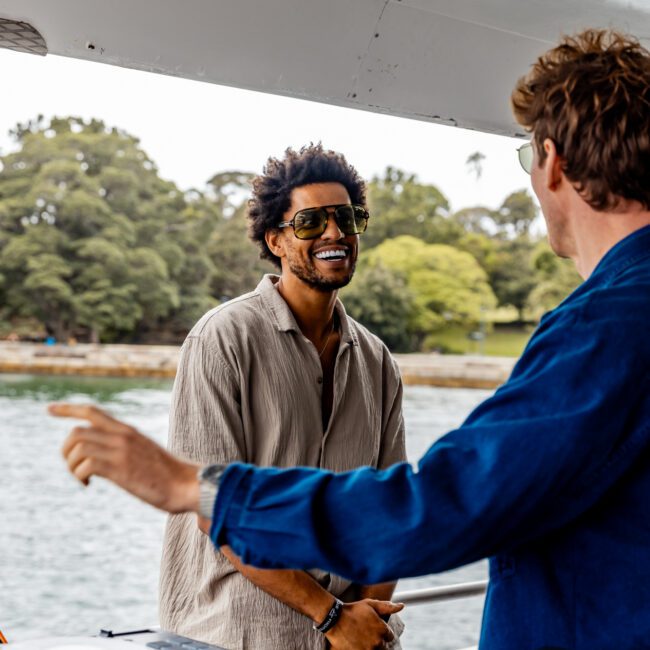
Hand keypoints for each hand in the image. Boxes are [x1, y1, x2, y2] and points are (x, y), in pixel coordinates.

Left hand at [50, 403, 199, 513]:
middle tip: (75, 468)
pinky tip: (89, 485)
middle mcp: (122, 436)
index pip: (92, 411)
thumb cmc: (167, 474)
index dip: (67, 409)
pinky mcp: (121, 469)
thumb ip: (126, 449)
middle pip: (77, 431)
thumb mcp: (144, 453)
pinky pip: (85, 466)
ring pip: (77, 446)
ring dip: (71, 466)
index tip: (49, 409)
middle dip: (66, 450)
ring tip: (83, 478)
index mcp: (127, 431)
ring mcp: (121, 451)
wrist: (185, 484)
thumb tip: (109, 457)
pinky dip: (80, 476)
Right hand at [325, 599, 403, 649]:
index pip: (389, 636)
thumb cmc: (353, 610)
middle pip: (382, 645)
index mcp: (382, 629)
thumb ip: (387, 606)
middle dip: (377, 640)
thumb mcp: (370, 604)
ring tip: (361, 637)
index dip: (382, 631)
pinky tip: (357, 642)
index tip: (374, 628)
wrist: (335, 619)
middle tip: (366, 633)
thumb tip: (401, 606)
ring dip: (370, 645)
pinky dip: (362, 648)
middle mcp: (378, 642)